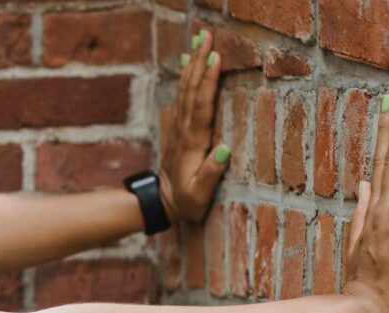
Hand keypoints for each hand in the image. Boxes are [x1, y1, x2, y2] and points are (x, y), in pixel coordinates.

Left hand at [159, 28, 229, 222]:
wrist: (163, 202)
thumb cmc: (187, 202)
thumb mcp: (199, 195)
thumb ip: (210, 174)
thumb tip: (225, 149)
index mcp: (192, 142)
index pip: (201, 106)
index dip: (207, 82)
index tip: (214, 58)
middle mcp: (184, 129)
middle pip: (192, 89)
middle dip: (198, 61)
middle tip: (205, 34)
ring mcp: (180, 126)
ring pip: (186, 88)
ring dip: (192, 62)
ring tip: (199, 38)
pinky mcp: (180, 126)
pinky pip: (183, 95)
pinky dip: (186, 75)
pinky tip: (188, 59)